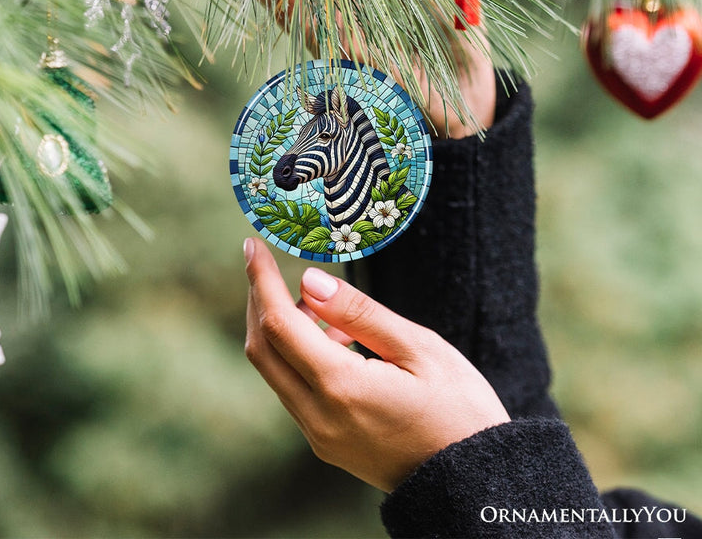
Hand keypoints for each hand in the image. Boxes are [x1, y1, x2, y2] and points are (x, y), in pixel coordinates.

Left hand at [243, 237, 509, 491]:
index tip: (253, 245)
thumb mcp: (419, 347)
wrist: (474, 482)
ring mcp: (319, 436)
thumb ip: (359, 313)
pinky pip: (294, 390)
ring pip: (275, 370)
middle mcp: (319, 418)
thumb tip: (309, 280)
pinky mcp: (325, 443)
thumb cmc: (460, 409)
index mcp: (342, 389)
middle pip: (263, 349)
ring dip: (281, 328)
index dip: (261, 280)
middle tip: (267, 263)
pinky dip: (298, 355)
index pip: (280, 324)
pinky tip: (335, 339)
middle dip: (259, 300)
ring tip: (323, 305)